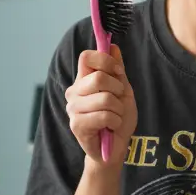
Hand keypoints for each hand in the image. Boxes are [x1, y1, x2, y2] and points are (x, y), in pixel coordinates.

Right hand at [64, 44, 136, 166]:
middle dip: (118, 89)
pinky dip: (115, 121)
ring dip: (118, 110)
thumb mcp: (123, 91)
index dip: (106, 61)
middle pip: (98, 77)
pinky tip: (110, 127)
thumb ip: (117, 70)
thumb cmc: (118, 119)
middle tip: (118, 102)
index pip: (86, 57)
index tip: (118, 72)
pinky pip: (104, 115)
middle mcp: (74, 92)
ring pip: (105, 98)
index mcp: (83, 80)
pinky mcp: (76, 124)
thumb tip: (112, 46)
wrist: (115, 148)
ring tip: (115, 117)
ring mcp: (73, 108)